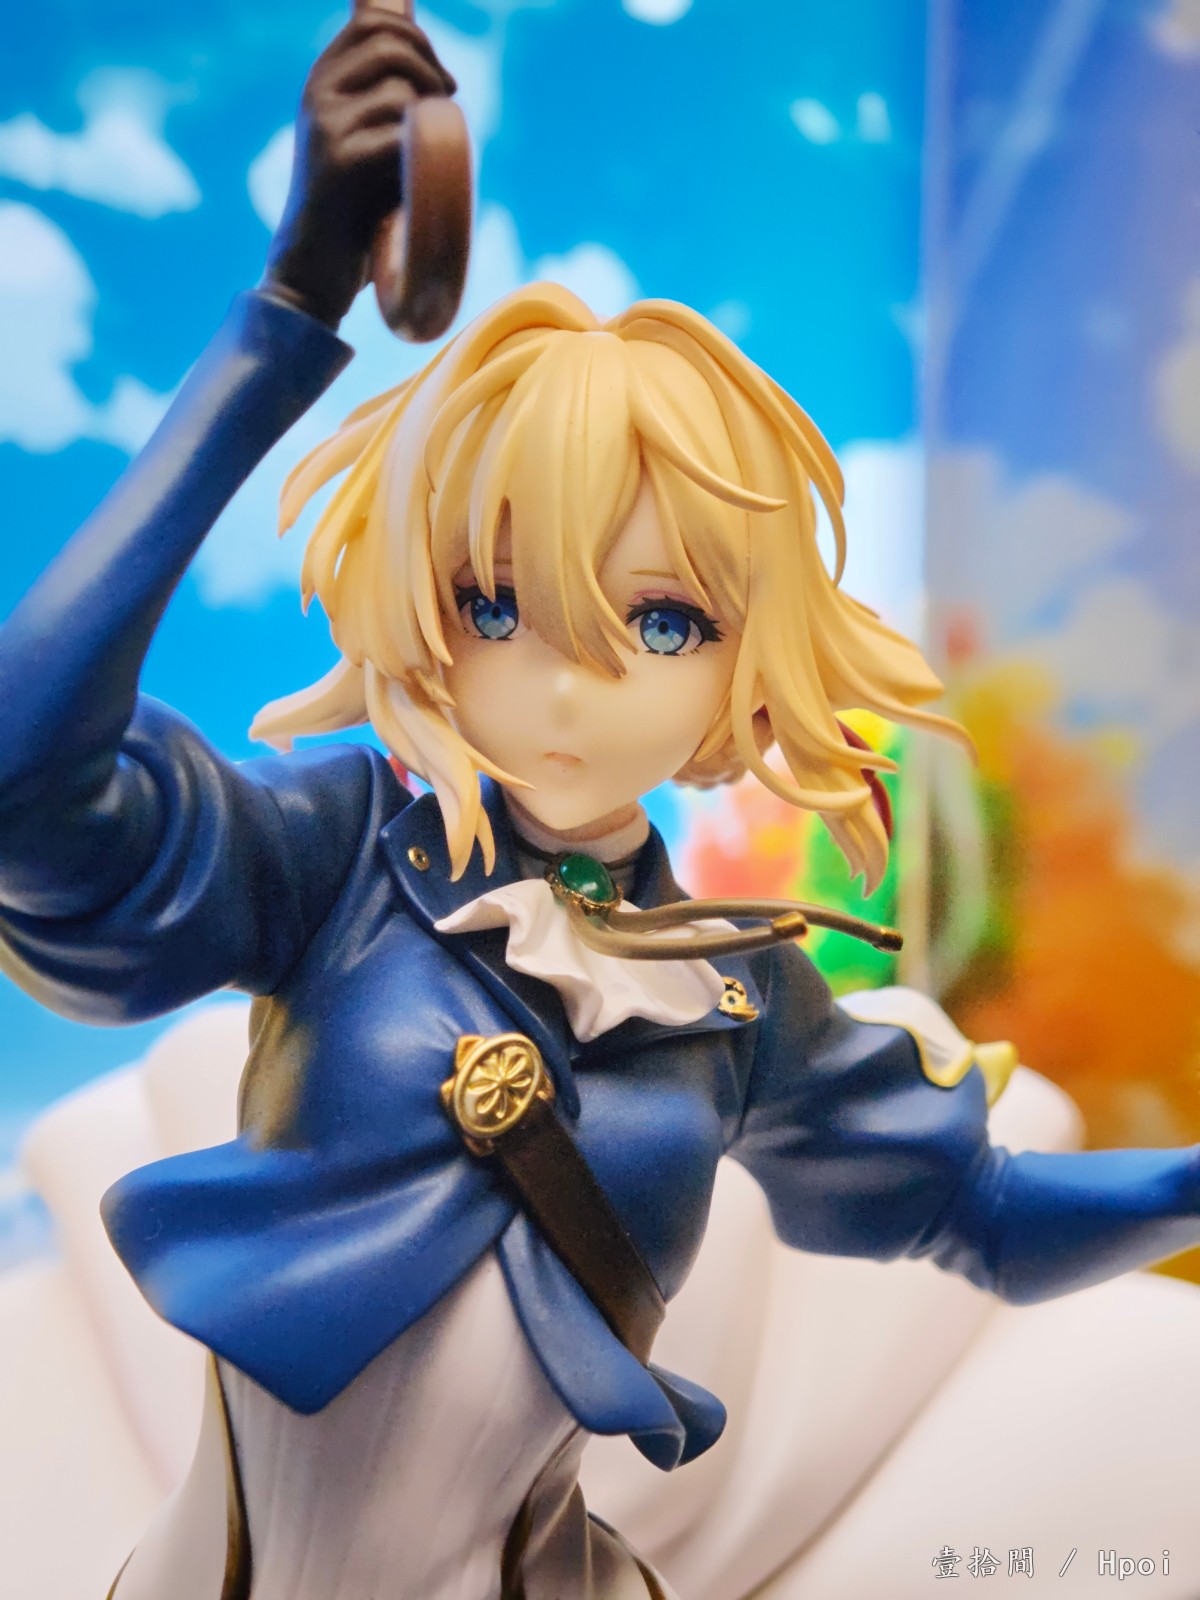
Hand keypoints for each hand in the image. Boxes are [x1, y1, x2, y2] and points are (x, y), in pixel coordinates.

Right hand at [262, 8, 456, 329]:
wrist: (312, 273)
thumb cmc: (353, 217)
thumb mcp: (367, 146)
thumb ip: (387, 105)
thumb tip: (433, 73)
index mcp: (323, 83)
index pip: (371, 23)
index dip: (416, 38)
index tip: (441, 81)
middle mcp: (318, 95)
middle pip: (390, 45)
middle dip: (432, 72)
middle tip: (447, 110)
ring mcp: (326, 126)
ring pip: (400, 93)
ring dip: (429, 123)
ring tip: (425, 162)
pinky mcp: (340, 162)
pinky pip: (400, 135)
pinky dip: (420, 159)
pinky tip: (412, 188)